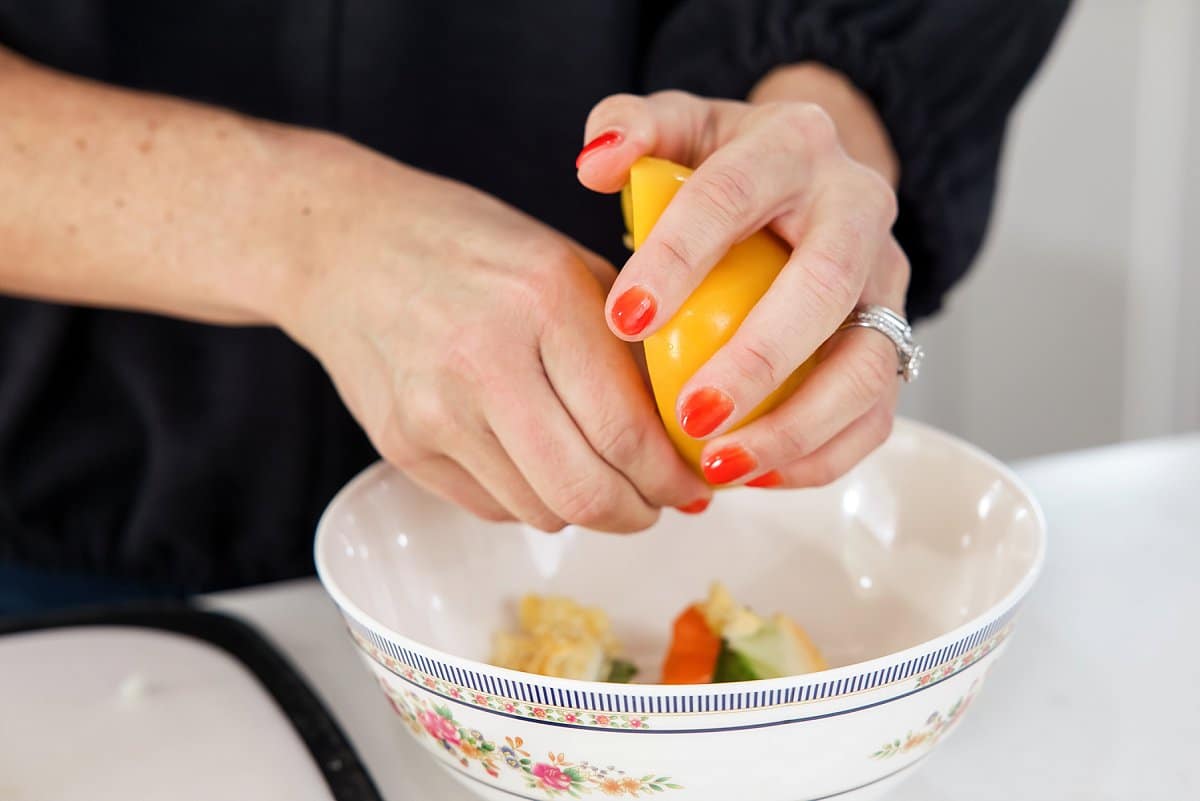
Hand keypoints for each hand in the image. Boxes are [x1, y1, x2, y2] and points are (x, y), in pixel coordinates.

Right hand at [278, 136, 709, 530]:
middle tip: (657, 503)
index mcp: (543, 300)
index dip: (674, 478)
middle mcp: (485, 359)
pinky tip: (537, 465)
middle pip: (585, 493)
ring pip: (541, 512)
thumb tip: (690, 427)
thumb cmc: (467, 246)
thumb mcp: (565, 264)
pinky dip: (531, 500)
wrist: (343, 246)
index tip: (693, 484)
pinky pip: (492, 507)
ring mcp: (434, 410)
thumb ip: (629, 345)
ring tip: (600, 480)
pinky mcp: (401, 446)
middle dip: (639, 513)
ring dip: (586, 512)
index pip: (627, 431)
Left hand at [576, 79, 908, 488]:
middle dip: (757, 360)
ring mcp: (885, 282)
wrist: (812, 181)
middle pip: (823, 289)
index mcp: (795, 146)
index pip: (734, 196)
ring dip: (796, 426)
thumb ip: (632, 128)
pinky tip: (755, 475)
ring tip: (720, 464)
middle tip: (688, 414)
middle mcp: (857, 211)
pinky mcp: (893, 340)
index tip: (623, 318)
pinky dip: (820, 455)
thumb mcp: (682, 127)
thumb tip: (595, 166)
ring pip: (867, 366)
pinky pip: (875, 413)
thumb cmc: (731, 165)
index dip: (678, 258)